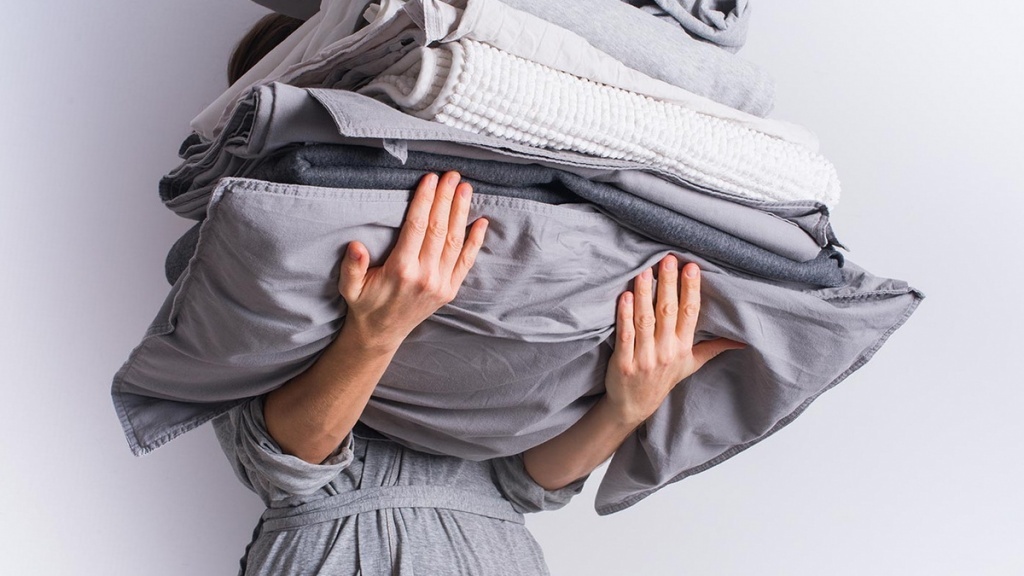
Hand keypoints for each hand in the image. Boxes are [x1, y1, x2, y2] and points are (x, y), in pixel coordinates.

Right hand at [338, 171, 487, 350]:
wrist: (382, 334)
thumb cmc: (365, 305)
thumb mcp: (350, 287)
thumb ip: (352, 266)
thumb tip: (355, 246)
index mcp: (401, 270)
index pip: (417, 226)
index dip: (425, 200)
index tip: (430, 179)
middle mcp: (425, 276)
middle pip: (439, 229)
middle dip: (446, 198)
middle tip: (452, 175)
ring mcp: (441, 284)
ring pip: (455, 241)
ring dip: (461, 212)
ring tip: (465, 188)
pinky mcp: (450, 289)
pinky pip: (466, 261)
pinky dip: (475, 241)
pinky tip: (481, 221)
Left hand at [604, 255, 744, 425]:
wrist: (634, 406)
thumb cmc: (662, 380)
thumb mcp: (691, 365)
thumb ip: (713, 348)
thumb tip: (742, 340)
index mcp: (682, 348)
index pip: (690, 314)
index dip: (690, 289)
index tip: (691, 267)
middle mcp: (666, 351)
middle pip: (669, 312)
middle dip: (669, 284)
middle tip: (668, 259)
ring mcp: (644, 357)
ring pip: (646, 320)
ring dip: (646, 294)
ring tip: (646, 271)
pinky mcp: (624, 362)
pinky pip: (626, 334)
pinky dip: (625, 315)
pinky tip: (625, 296)